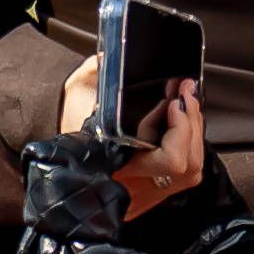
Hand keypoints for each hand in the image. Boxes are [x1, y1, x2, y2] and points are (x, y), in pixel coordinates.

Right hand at [55, 52, 207, 222]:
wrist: (59, 158)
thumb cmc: (67, 122)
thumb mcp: (77, 91)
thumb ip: (95, 73)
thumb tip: (110, 59)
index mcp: (115, 164)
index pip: (169, 160)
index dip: (181, 131)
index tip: (174, 103)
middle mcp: (134, 184)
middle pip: (186, 165)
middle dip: (192, 125)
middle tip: (186, 94)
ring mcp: (145, 194)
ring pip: (190, 171)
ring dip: (195, 134)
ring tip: (187, 104)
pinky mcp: (152, 194)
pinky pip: (184, 173)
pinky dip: (190, 146)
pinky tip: (183, 125)